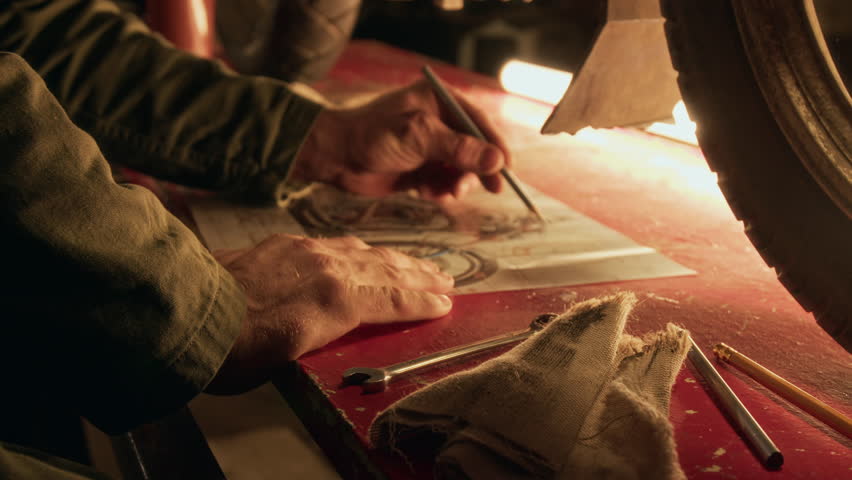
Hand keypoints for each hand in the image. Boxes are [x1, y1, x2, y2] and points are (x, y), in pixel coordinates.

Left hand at [206, 234, 453, 393]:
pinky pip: (338, 243)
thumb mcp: (289, 357)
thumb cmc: (234, 349)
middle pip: (388, 270)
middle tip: (446, 278)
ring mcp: (308, 251)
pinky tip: (366, 249)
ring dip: (398, 258)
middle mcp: (329, 268)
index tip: (445, 304)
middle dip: (420, 275)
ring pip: (366, 252)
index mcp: (336, 300)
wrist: (185, 309)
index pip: (393, 299)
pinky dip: (362, 248)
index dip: (422, 303)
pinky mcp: (287, 243)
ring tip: (419, 262)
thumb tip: (348, 325)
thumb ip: (327, 334)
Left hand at [291, 79, 510, 199]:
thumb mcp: (419, 138)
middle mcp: (438, 122)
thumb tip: (497, 161)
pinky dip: (441, 191)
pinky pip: (444, 182)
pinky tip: (428, 194)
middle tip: (484, 189)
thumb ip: (459, 149)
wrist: (335, 157)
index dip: (496, 145)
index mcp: (439, 101)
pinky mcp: (420, 169)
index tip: (507, 169)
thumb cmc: (372, 136)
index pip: (479, 121)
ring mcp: (429, 146)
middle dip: (477, 170)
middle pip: (474, 148)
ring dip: (457, 184)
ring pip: (461, 169)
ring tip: (444, 193)